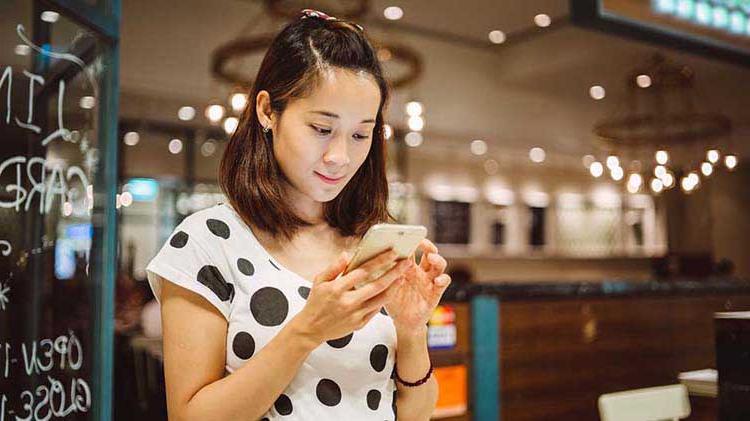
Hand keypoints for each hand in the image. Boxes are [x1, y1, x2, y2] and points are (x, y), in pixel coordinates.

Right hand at [292, 248, 410, 344]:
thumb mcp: (319, 281)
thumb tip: (347, 254)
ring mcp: (355, 314)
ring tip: (403, 276)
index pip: (363, 271)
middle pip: (377, 285)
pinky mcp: (360, 324)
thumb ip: (334, 268)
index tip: (392, 252)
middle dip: (394, 273)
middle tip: (406, 263)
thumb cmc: (315, 302)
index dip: (380, 260)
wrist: (311, 329)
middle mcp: (348, 301)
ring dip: (394, 287)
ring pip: (381, 299)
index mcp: (337, 288)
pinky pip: (376, 310)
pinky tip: (391, 290)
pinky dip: (384, 299)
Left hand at [385, 239, 450, 332]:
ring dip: (437, 259)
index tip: (408, 236)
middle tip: (423, 244)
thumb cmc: (393, 302)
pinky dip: (443, 279)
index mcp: (408, 268)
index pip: (413, 249)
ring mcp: (429, 281)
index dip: (413, 241)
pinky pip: (444, 282)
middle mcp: (421, 272)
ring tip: (432, 258)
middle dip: (428, 246)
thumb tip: (371, 259)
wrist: (402, 323)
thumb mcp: (385, 286)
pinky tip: (437, 280)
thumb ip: (382, 274)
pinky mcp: (435, 293)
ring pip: (439, 265)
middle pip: (429, 253)